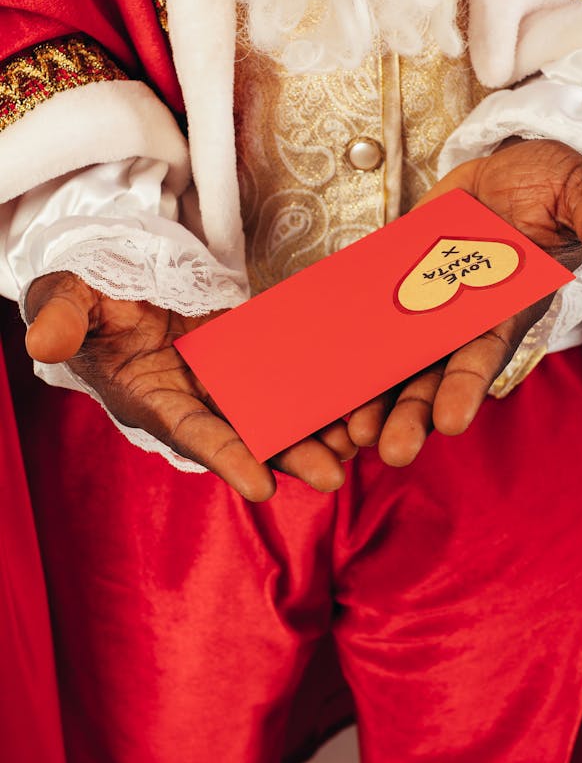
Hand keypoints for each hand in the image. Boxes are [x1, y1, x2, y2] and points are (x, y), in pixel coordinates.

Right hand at [24, 271, 354, 500]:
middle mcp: (192, 398)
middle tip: (334, 476)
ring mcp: (222, 378)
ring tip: (356, 445)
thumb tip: (44, 341)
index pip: (190, 434)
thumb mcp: (65, 297)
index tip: (262, 485)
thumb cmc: (83, 294)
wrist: (113, 276)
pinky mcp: (245, 353)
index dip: (226, 457)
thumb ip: (61, 318)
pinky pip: (284, 375)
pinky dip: (315, 390)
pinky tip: (352, 401)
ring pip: (273, 411)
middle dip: (287, 455)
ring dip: (312, 430)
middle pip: (246, 434)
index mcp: (150, 397)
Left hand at [348, 138, 581, 465]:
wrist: (507, 164)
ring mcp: (428, 306)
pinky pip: (369, 324)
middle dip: (414, 413)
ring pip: (398, 363)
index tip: (451, 421)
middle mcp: (466, 318)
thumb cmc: (551, 182)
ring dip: (377, 398)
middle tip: (391, 449)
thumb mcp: (580, 189)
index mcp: (508, 305)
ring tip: (351, 433)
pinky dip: (349, 352)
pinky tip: (326, 382)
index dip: (469, 386)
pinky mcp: (397, 285)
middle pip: (437, 375)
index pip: (487, 353)